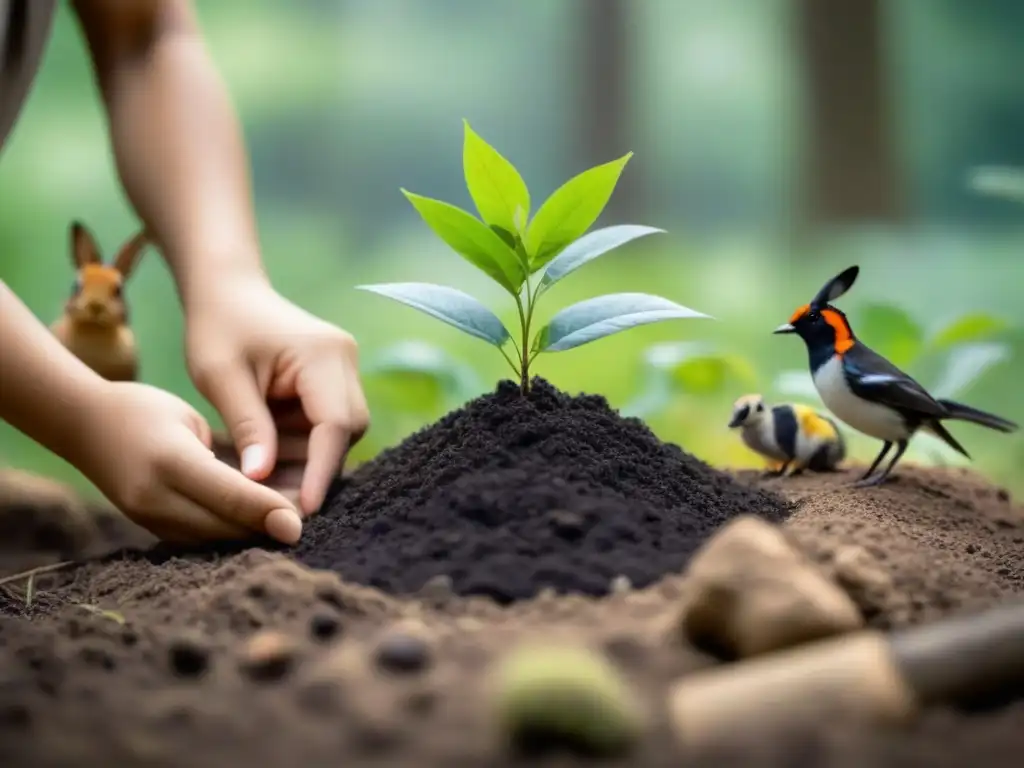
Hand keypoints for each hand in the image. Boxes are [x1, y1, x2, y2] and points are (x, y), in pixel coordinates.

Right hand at [71, 381, 302, 544]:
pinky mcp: (150, 525)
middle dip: (264, 530)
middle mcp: (156, 498)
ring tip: (288, 531)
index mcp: (170, 461)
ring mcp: (149, 517)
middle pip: (222, 527)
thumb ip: (229, 454)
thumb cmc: (142, 410)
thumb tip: (275, 493)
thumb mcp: (189, 419)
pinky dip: (227, 534)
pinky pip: (197, 538)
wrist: (82, 425)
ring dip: (249, 537)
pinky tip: (256, 527)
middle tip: (305, 529)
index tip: (299, 526)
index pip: (229, 494)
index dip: (266, 511)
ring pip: (211, 539)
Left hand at [183, 276, 368, 514]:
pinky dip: (305, 445)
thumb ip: (247, 427)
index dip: (321, 470)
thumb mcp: (221, 376)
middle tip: (283, 504)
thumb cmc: (218, 326)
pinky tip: (274, 460)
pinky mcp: (334, 379)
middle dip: (319, 468)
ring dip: (311, 458)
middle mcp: (344, 360)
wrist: (227, 290)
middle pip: (348, 430)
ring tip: (271, 483)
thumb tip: (260, 481)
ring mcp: (344, 369)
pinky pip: (328, 423)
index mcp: (322, 355)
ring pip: (342, 431)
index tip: (303, 510)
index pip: (334, 424)